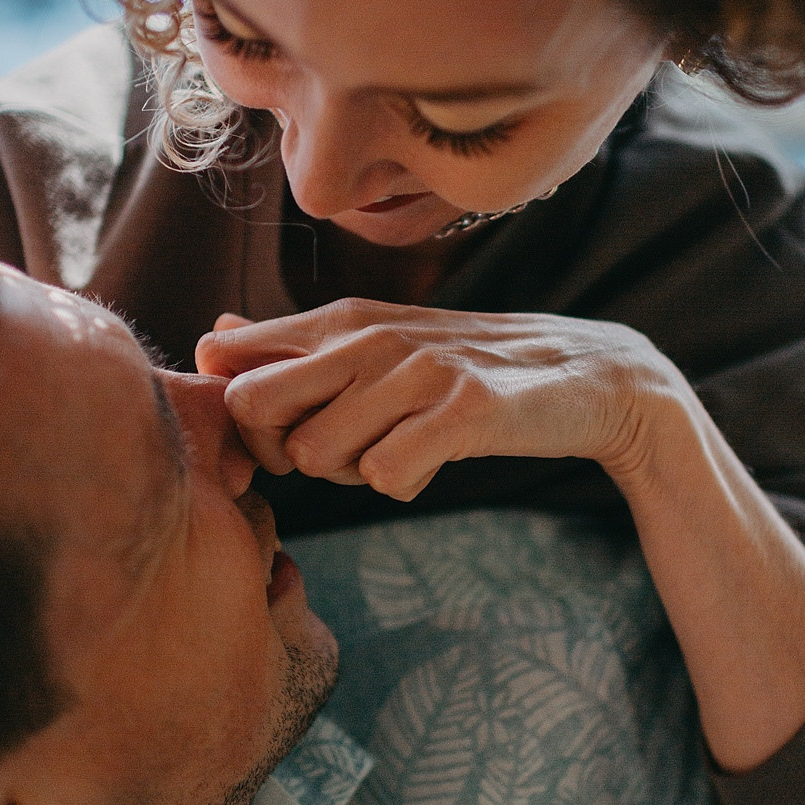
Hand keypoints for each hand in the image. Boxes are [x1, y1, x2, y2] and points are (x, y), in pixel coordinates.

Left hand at [195, 301, 678, 499]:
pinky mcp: (464, 410)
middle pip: (255, 411)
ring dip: (350, 473)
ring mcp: (418, 371)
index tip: (285, 437)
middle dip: (282, 452)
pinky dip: (404, 484)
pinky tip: (432, 465)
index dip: (243, 421)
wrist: (590, 376)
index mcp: (342, 321)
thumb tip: (214, 338)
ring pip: (317, 454)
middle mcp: (370, 336)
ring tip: (397, 451)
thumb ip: (295, 344)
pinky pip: (386, 475)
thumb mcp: (380, 342)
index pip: (231, 369)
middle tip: (336, 454)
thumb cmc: (470, 367)